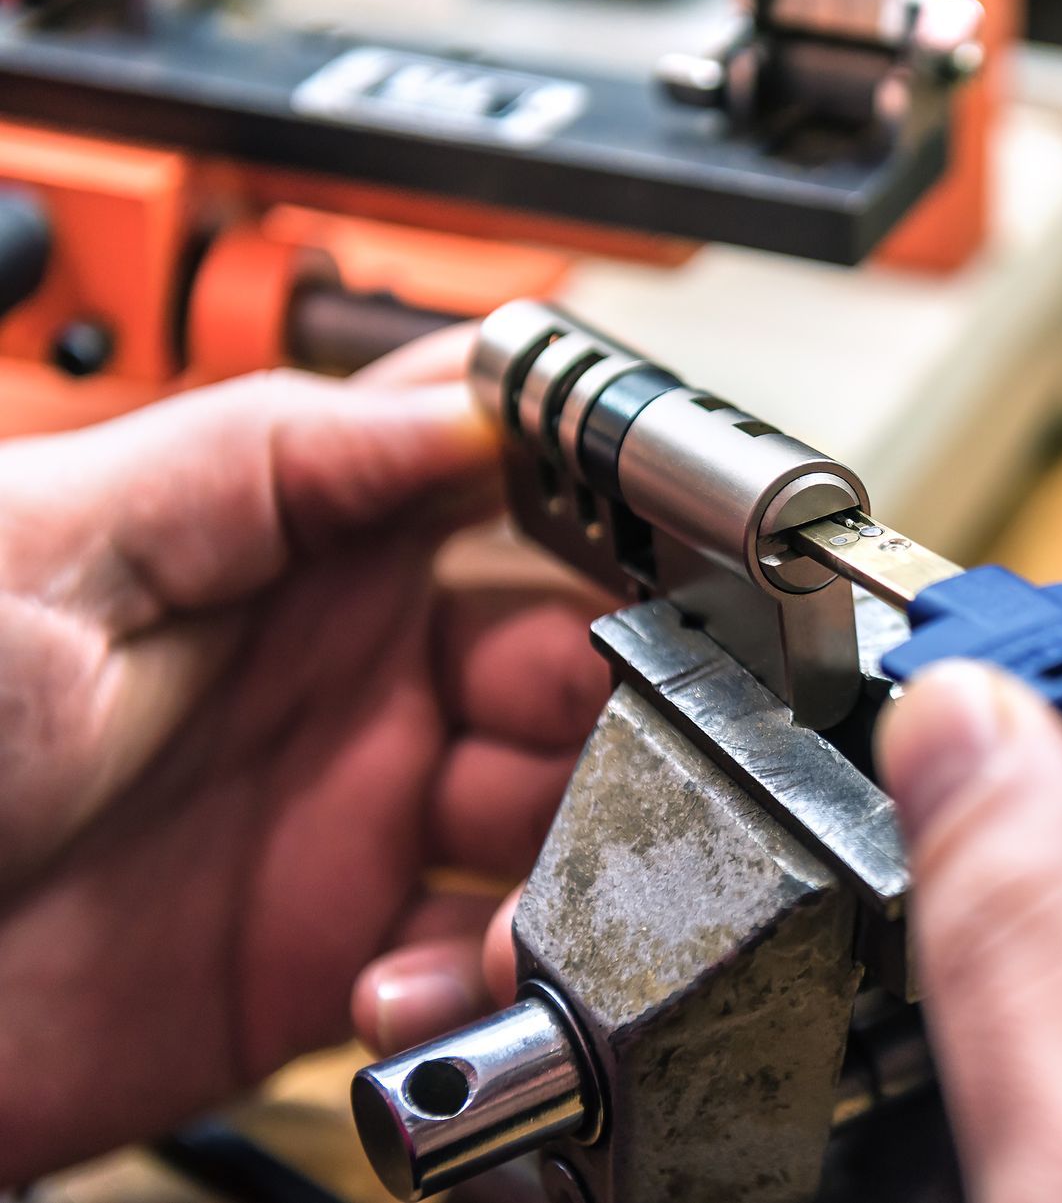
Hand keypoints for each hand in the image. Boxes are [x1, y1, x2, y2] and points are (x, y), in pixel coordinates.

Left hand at [0, 336, 608, 1183]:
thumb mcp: (53, 541)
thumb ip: (268, 462)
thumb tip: (460, 403)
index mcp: (293, 548)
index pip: (499, 495)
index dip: (604, 513)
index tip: (674, 557)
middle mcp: (344, 678)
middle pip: (571, 663)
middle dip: (621, 703)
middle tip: (623, 748)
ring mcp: (347, 819)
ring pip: (556, 814)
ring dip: (578, 850)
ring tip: (522, 890)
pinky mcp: (329, 956)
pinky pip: (480, 959)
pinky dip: (489, 976)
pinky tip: (408, 983)